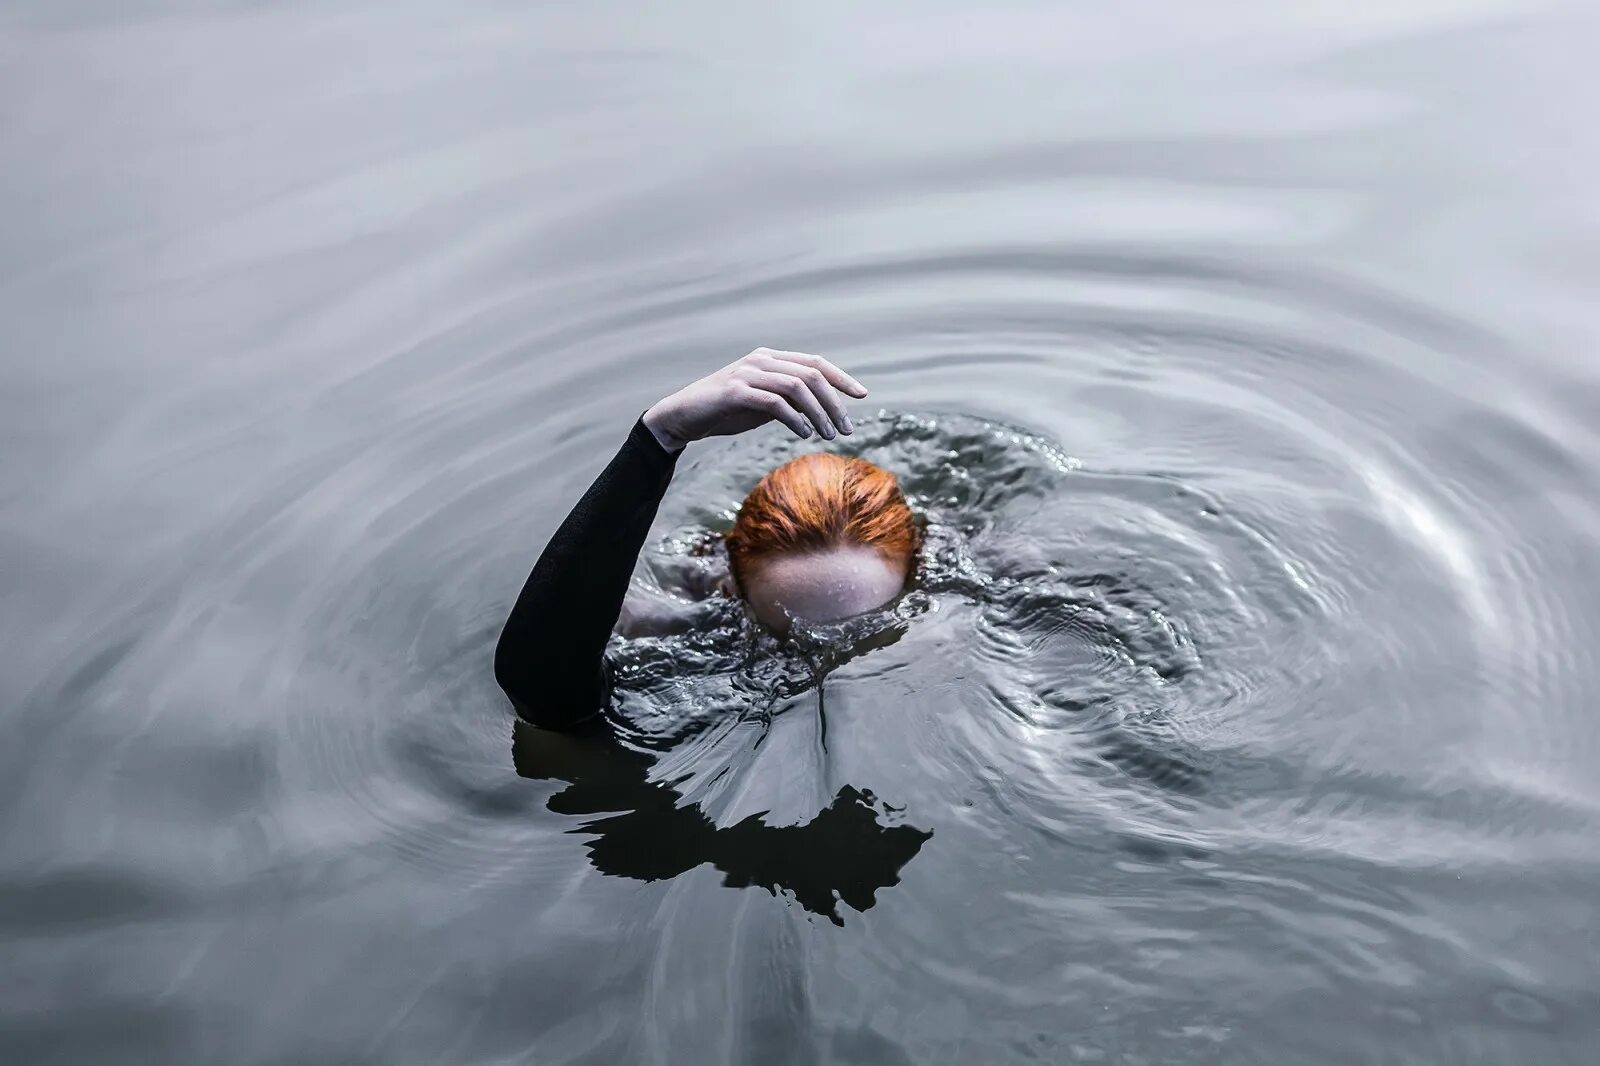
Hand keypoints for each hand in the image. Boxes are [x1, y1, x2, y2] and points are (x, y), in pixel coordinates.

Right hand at [641, 348, 868, 452]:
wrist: (682, 417)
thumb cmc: (725, 411)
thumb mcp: (763, 404)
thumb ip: (788, 400)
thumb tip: (822, 410)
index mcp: (770, 358)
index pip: (815, 362)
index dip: (841, 378)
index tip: (862, 395)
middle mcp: (761, 360)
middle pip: (812, 374)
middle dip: (834, 403)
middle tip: (846, 429)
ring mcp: (747, 373)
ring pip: (797, 387)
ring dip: (819, 413)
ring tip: (828, 436)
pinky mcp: (735, 391)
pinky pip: (775, 402)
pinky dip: (795, 418)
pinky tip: (804, 433)